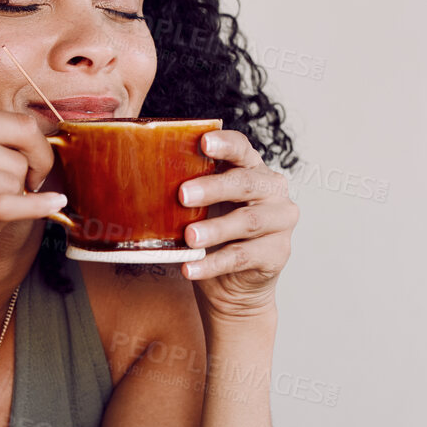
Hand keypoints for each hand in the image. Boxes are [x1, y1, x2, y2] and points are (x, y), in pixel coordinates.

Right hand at [0, 106, 62, 304]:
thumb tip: (41, 151)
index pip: (18, 124)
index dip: (40, 153)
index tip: (36, 177)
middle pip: (17, 159)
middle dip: (19, 191)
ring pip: (10, 185)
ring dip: (4, 216)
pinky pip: (0, 205)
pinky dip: (31, 208)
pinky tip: (53, 206)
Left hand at [177, 129, 297, 319]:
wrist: (234, 284)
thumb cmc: (215, 236)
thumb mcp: (203, 208)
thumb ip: (189, 190)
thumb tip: (145, 178)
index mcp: (253, 169)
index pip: (242, 149)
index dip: (225, 144)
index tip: (204, 142)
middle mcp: (272, 191)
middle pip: (245, 183)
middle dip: (213, 188)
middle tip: (182, 195)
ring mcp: (280, 222)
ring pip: (247, 221)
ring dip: (215, 229)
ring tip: (189, 237)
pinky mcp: (277, 253)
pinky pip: (242, 256)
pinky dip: (213, 263)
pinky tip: (191, 267)